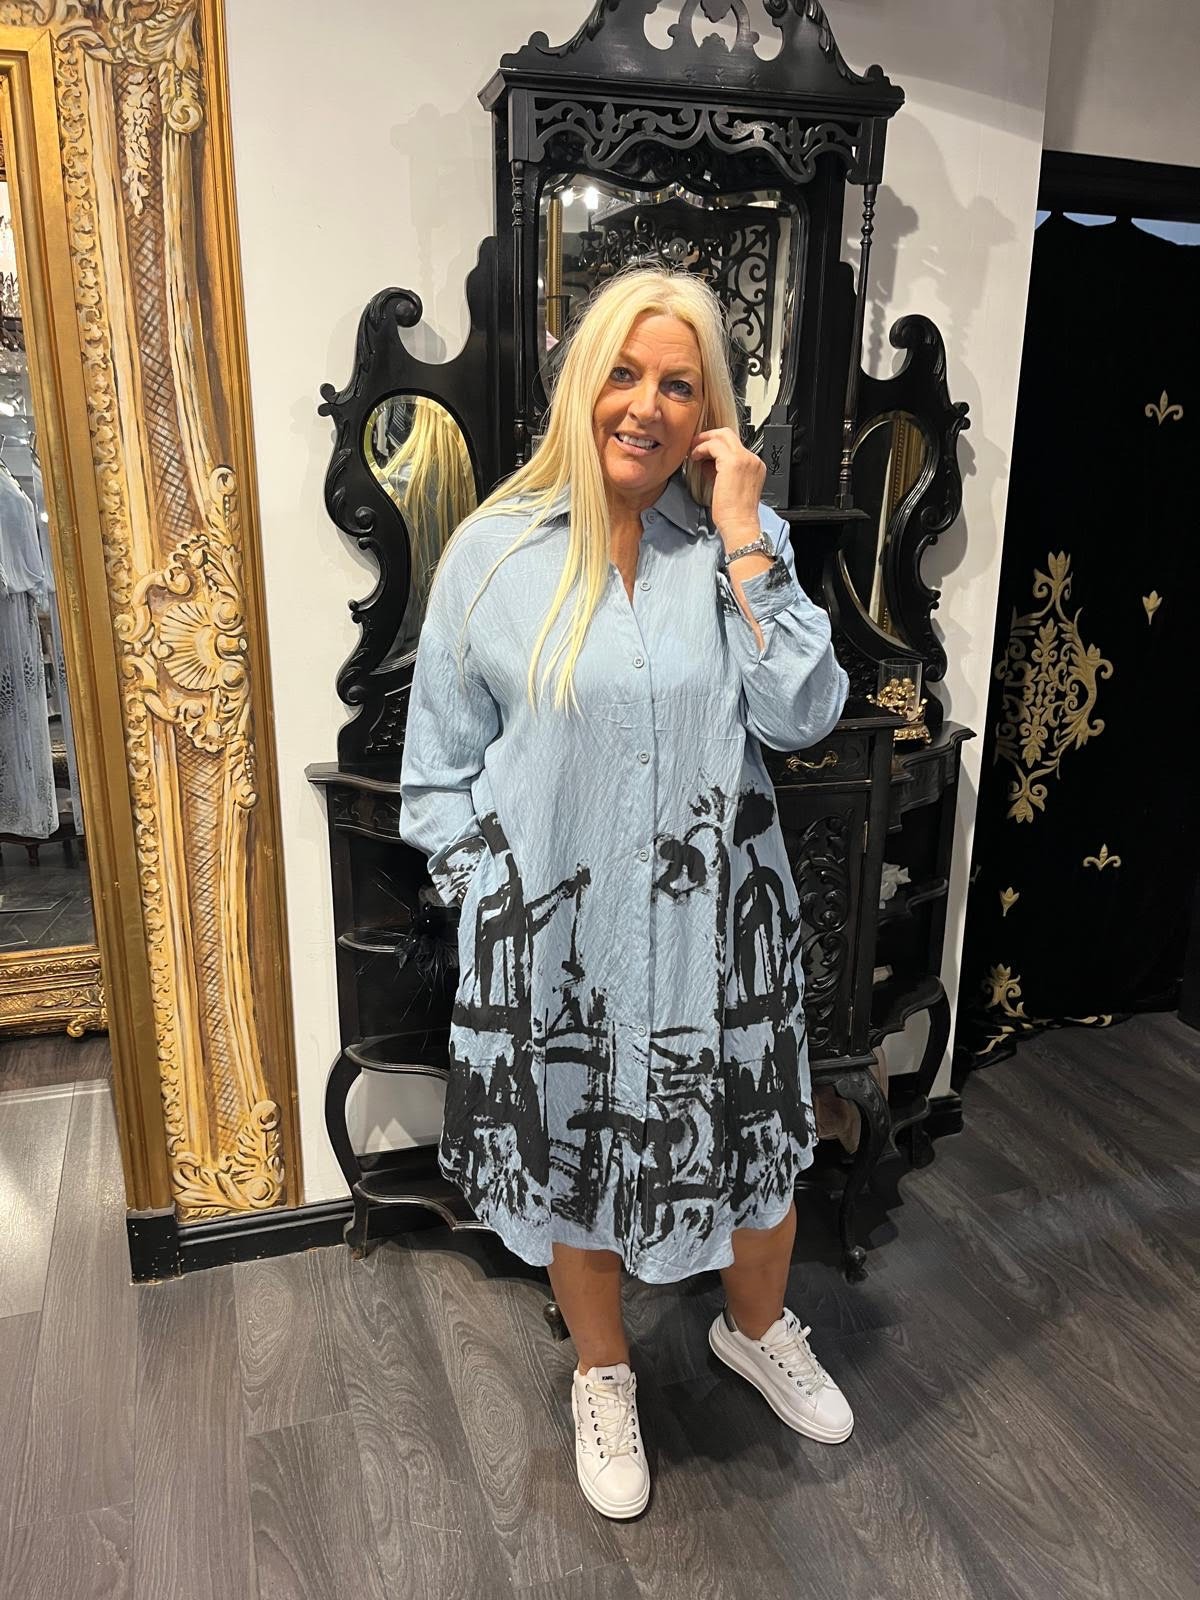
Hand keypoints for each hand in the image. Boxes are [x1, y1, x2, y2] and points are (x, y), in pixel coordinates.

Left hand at [689, 427, 764, 546]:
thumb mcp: (729, 486)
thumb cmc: (735, 514)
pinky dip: (702, 448)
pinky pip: (714, 446)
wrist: (740, 524)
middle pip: (729, 434)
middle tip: (696, 443)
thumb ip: (721, 472)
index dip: (717, 446)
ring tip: (693, 452)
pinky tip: (695, 457)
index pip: (735, 446)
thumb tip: (708, 463)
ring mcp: (744, 459)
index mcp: (755, 466)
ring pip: (722, 436)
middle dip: (710, 436)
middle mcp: (752, 459)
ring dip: (704, 442)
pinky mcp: (732, 462)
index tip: (704, 451)